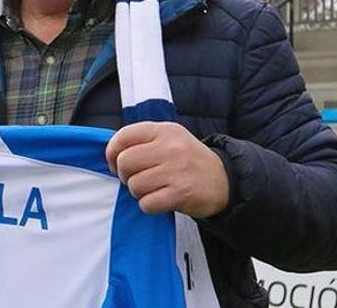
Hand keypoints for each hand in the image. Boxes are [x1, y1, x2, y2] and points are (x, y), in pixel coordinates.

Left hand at [105, 122, 229, 218]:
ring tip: (153, 189)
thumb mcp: (171, 139)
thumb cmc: (189, 161)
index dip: (112, 152)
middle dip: (125, 175)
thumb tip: (111, 154)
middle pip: (125, 162)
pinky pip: (146, 203)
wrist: (224, 181)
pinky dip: (149, 205)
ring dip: (138, 192)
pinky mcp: (180, 193)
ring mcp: (176, 170)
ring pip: (134, 185)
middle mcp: (170, 147)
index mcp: (165, 130)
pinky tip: (160, 200)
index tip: (114, 163)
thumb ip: (144, 141)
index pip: (124, 136)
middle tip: (137, 178)